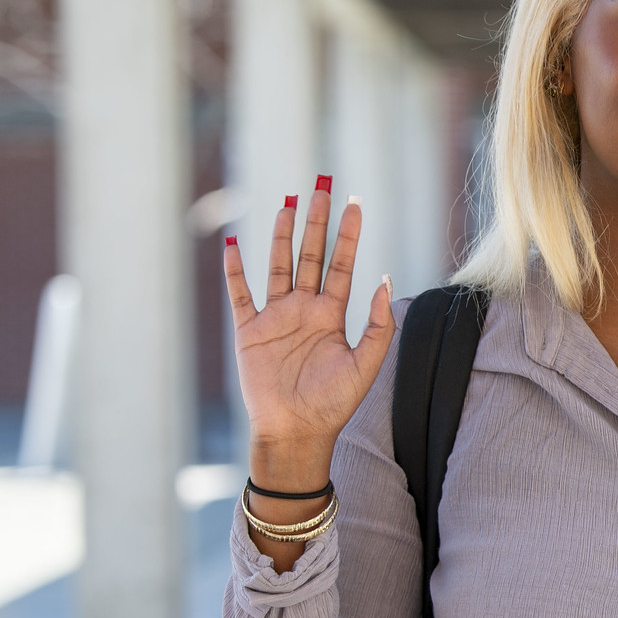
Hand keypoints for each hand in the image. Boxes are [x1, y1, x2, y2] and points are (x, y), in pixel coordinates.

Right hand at [222, 178, 394, 495]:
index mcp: (333, 314)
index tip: (355, 203)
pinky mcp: (250, 331)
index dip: (349, 234)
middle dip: (316, 221)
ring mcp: (276, 317)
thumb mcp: (365, 364)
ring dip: (281, 235)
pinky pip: (240, 294)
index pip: (343, 264)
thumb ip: (377, 324)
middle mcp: (305, 309)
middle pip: (311, 254)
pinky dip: (235, 271)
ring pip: (278, 266)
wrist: (296, 432)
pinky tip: (233, 244)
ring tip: (288, 203)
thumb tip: (384, 279)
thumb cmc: (333, 404)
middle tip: (320, 185)